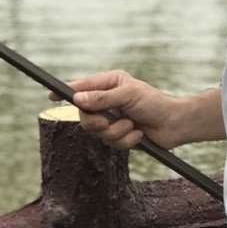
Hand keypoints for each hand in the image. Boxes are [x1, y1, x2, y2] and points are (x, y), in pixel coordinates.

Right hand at [67, 70, 182, 150]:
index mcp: (108, 84)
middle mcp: (107, 101)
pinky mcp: (119, 136)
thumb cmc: (155, 102)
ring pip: (97, 133)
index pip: (81, 87)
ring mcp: (113, 120)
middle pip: (84, 116)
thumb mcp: (128, 95)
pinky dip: (126, 140)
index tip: (51, 96)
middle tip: (106, 121)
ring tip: (133, 125)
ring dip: (116, 131)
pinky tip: (139, 134)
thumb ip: (102, 98)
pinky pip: (111, 143)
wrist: (175, 124)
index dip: (65, 92)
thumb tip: (77, 99)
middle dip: (96, 122)